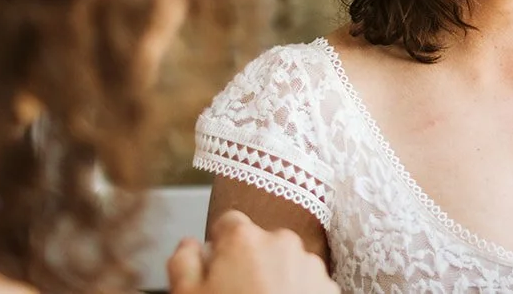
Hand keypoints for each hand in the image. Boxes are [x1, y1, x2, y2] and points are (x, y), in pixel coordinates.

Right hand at [168, 210, 336, 293]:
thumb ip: (184, 261)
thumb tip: (189, 245)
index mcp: (243, 239)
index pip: (227, 224)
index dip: (219, 248)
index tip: (216, 268)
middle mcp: (281, 242)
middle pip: (258, 243)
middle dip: (248, 263)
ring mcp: (309, 264)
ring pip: (284, 262)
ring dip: (273, 278)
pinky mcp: (328, 286)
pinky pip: (306, 281)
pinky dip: (296, 292)